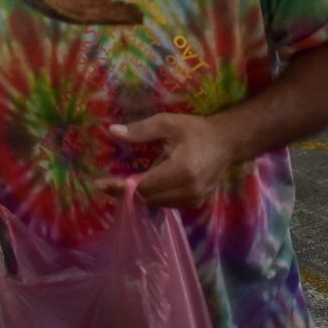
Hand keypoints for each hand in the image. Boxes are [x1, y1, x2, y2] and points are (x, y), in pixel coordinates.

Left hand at [106, 113, 239, 208]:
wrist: (227, 143)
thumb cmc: (196, 130)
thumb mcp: (167, 123)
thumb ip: (140, 130)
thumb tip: (112, 131)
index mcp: (182, 170)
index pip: (144, 186)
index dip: (120, 186)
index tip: (100, 183)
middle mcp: (189, 190)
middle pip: (148, 198)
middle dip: (125, 191)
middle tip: (106, 183)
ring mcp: (195, 200)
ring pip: (156, 203)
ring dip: (139, 195)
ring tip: (120, 184)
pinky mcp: (196, 203)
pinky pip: (167, 204)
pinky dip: (153, 196)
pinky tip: (142, 186)